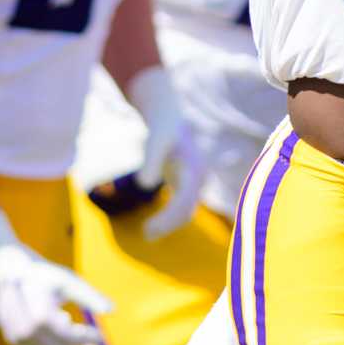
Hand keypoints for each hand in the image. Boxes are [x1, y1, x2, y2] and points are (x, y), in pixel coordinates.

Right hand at [0, 208, 110, 344]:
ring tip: (73, 330)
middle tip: (89, 335)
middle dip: (73, 343)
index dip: (81, 336)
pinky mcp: (10, 338)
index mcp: (34, 302)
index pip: (61, 329)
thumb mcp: (68, 280)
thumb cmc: (44, 275)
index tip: (100, 336)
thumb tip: (113, 311)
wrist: (9, 270)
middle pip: (51, 344)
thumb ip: (88, 296)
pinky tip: (60, 333)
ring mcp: (11, 331)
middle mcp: (19, 320)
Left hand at [122, 65, 209, 238]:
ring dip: (170, 223)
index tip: (148, 229)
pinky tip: (152, 225)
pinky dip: (169, 217)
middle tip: (145, 234)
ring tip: (147, 233)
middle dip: (169, 224)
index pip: (185, 201)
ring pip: (186, 210)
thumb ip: (151, 160)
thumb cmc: (161, 123)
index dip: (168, 218)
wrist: (166, 110)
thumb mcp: (155, 139)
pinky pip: (181, 205)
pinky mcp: (185, 181)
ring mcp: (193, 179)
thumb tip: (144, 185)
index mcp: (195, 168)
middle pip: (188, 209)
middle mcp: (199, 176)